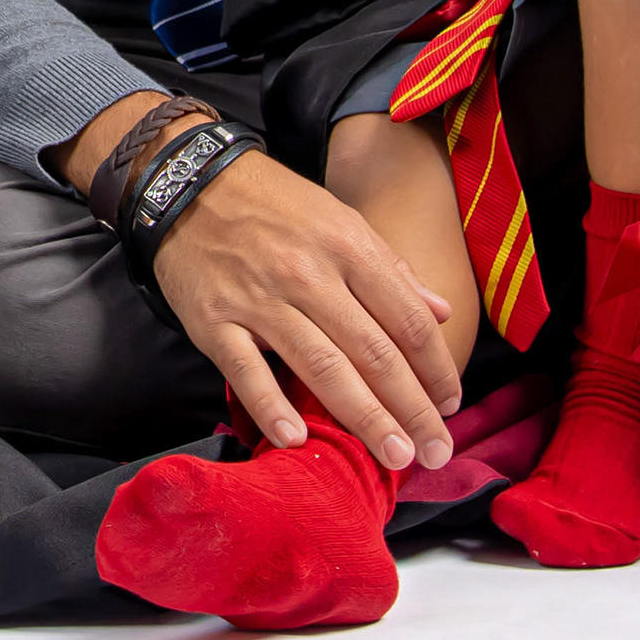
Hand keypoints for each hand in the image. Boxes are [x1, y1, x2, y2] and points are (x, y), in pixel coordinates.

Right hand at [148, 153, 458, 471]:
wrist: (188, 183)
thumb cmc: (274, 206)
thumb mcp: (340, 219)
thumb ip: (391, 268)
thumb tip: (440, 311)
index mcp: (347, 247)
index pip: (406, 319)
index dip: (435, 367)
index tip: (451, 405)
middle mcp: (309, 274)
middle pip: (373, 352)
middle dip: (412, 408)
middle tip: (436, 452)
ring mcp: (259, 300)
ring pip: (322, 367)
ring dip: (364, 417)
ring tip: (394, 456)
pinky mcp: (213, 321)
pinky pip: (246, 370)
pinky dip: (270, 406)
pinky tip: (296, 440)